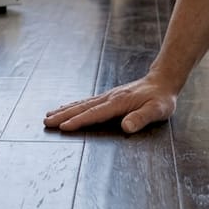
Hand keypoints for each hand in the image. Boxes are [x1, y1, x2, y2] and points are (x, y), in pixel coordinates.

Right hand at [44, 74, 177, 132]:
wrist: (162, 81)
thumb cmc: (161, 99)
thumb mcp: (158, 110)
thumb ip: (142, 118)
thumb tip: (126, 127)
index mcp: (119, 103)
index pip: (95, 113)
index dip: (79, 121)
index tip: (63, 127)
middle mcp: (109, 98)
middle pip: (82, 107)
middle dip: (63, 115)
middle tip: (46, 122)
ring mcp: (107, 96)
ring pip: (81, 104)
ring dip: (64, 110)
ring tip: (48, 115)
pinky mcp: (108, 97)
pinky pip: (86, 102)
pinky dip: (73, 106)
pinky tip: (65, 109)